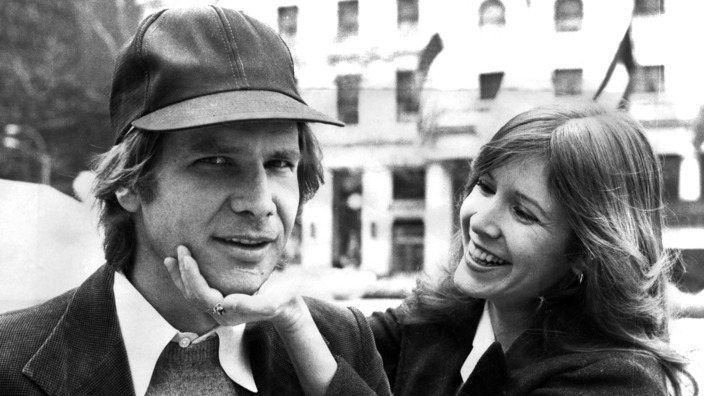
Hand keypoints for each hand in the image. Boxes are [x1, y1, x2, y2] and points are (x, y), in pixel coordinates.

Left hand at [164, 245, 337, 394]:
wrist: (289, 302)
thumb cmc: (282, 298)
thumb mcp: (271, 301)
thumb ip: (250, 305)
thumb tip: (226, 303)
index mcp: (228, 314)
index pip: (201, 295)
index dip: (191, 276)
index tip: (186, 256)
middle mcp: (219, 313)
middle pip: (193, 295)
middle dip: (183, 272)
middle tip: (180, 249)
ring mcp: (219, 307)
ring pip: (192, 294)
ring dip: (180, 275)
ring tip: (171, 257)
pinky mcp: (221, 298)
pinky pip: (199, 290)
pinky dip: (188, 277)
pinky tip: (183, 265)